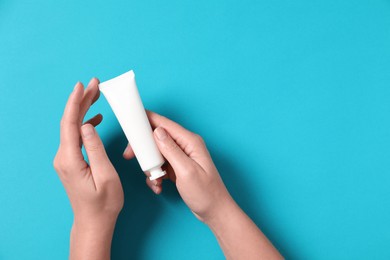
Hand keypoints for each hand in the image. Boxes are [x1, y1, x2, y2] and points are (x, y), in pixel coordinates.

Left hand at [53, 79, 123, 259]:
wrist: (94, 221)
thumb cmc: (104, 202)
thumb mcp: (105, 176)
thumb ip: (96, 149)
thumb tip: (88, 125)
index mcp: (70, 159)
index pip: (70, 124)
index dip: (76, 102)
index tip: (83, 85)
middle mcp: (63, 157)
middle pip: (70, 122)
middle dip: (81, 100)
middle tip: (95, 83)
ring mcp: (66, 159)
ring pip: (72, 127)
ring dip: (84, 109)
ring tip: (97, 95)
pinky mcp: (71, 161)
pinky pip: (75, 137)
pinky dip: (85, 124)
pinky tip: (96, 119)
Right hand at [123, 111, 281, 258]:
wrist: (214, 211)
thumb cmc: (206, 192)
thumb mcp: (186, 171)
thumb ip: (171, 150)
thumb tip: (157, 131)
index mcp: (190, 141)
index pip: (164, 123)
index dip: (146, 121)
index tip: (130, 123)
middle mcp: (185, 146)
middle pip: (156, 137)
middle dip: (143, 149)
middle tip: (130, 157)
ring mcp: (181, 156)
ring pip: (155, 153)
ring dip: (150, 166)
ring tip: (155, 180)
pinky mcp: (177, 167)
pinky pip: (159, 165)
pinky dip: (155, 175)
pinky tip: (159, 186)